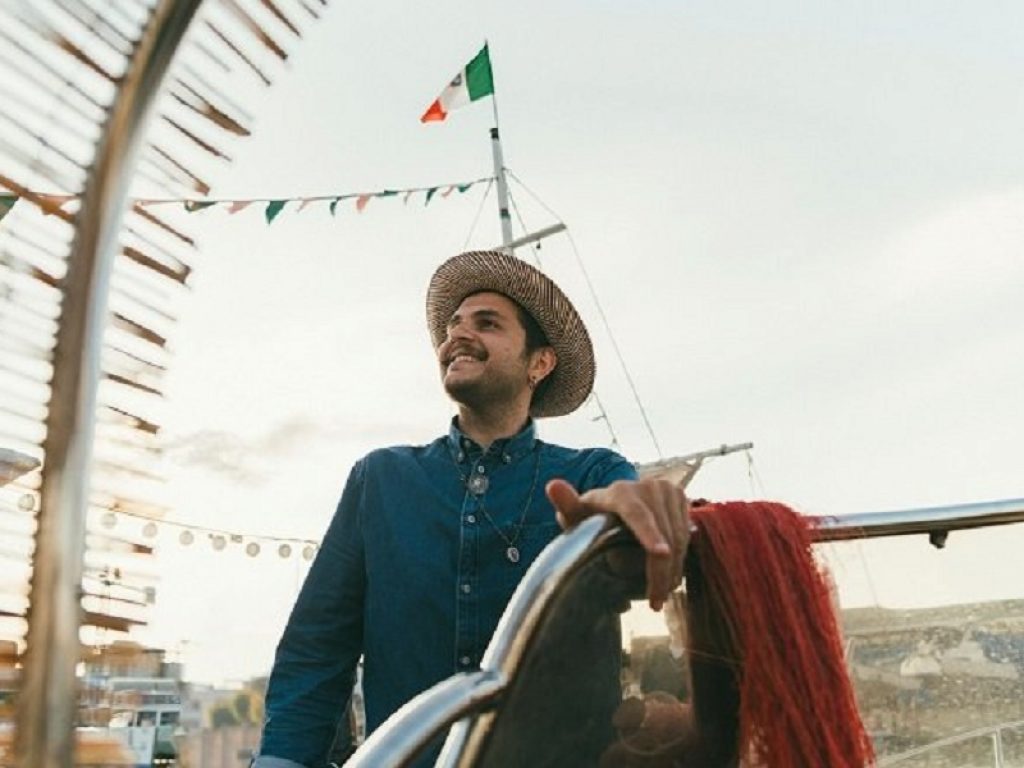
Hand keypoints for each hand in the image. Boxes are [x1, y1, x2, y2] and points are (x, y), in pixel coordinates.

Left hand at [546, 478, 689, 610]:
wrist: (615, 505)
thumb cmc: (590, 517)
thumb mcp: (576, 515)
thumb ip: (566, 505)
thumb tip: (553, 485)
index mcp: (618, 492)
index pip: (636, 514)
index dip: (649, 533)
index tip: (661, 554)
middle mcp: (646, 486)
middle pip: (662, 534)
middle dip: (661, 571)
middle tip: (655, 602)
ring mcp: (665, 489)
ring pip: (678, 537)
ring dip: (673, 570)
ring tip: (661, 595)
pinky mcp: (679, 497)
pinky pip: (686, 534)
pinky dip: (680, 558)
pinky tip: (672, 576)